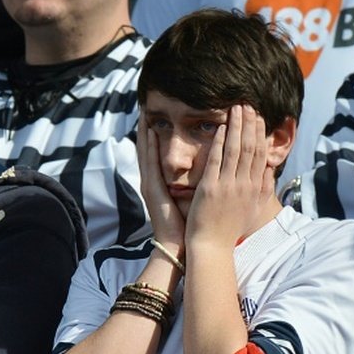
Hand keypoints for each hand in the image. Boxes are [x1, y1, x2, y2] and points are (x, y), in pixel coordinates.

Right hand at [137, 115, 184, 253]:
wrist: (179, 246)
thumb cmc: (189, 225)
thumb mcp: (191, 198)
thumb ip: (194, 182)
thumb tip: (209, 169)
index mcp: (161, 183)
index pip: (156, 153)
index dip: (155, 135)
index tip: (156, 117)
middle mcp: (152, 181)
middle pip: (147, 148)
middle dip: (145, 128)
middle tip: (144, 108)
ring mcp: (149, 185)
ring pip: (146, 152)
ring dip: (145, 132)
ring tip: (144, 114)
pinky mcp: (152, 190)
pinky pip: (151, 163)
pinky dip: (151, 147)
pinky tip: (153, 133)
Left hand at [185, 105, 270, 248]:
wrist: (212, 247)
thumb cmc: (229, 230)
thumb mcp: (252, 209)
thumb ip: (261, 188)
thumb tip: (268, 170)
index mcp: (253, 188)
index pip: (260, 155)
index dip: (260, 134)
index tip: (258, 117)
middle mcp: (244, 184)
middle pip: (250, 148)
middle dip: (250, 124)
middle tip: (248, 105)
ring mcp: (228, 185)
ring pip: (235, 150)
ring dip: (236, 127)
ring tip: (236, 108)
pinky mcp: (211, 188)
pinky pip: (216, 161)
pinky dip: (219, 143)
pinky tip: (220, 128)